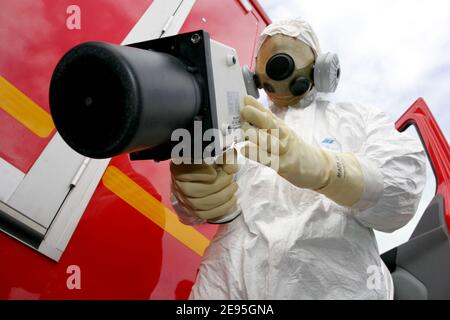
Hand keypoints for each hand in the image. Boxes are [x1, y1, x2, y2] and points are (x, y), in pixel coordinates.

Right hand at [170, 155, 239, 221]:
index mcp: (180, 168)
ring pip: (202, 204)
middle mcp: (178, 185)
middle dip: (219, 184)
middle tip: (230, 177)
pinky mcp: (191, 211)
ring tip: (233, 187)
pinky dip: (221, 208)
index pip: (190, 173)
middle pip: (198, 190)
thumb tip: (233, 168)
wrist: (198, 173)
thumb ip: (223, 158)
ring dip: (223, 196)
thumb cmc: (206, 162)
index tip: (218, 169)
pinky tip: (232, 199)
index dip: (206, 173)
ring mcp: (183, 200)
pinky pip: (205, 214)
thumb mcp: (214, 154)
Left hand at [240, 95, 363, 206]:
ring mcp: (285, 151)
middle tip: (243, 110)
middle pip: (270, 124)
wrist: (318, 167)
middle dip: (256, 116)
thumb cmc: (294, 150)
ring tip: (243, 129)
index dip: (257, 106)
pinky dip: (256, 154)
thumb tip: (248, 113)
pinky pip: (269, 159)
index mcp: (282, 127)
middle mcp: (284, 136)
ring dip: (256, 134)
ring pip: (270, 140)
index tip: (245, 98)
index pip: (269, 114)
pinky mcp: (284, 165)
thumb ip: (268, 126)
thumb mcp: (283, 134)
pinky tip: (244, 149)